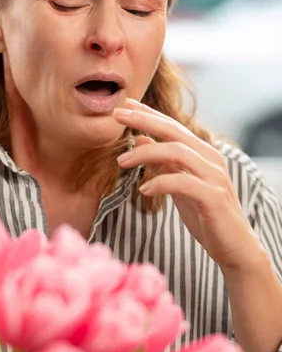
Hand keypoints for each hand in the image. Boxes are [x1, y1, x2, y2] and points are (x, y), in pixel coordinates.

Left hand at [114, 98, 261, 268]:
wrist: (234, 246)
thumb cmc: (206, 215)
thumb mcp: (179, 186)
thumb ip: (163, 163)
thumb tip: (141, 139)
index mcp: (202, 153)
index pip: (172, 126)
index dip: (148, 114)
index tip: (125, 106)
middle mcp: (210, 159)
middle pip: (174, 131)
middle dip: (144, 120)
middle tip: (117, 115)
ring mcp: (213, 176)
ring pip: (177, 152)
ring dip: (146, 153)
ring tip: (121, 161)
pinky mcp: (213, 197)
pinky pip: (183, 183)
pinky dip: (161, 183)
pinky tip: (143, 190)